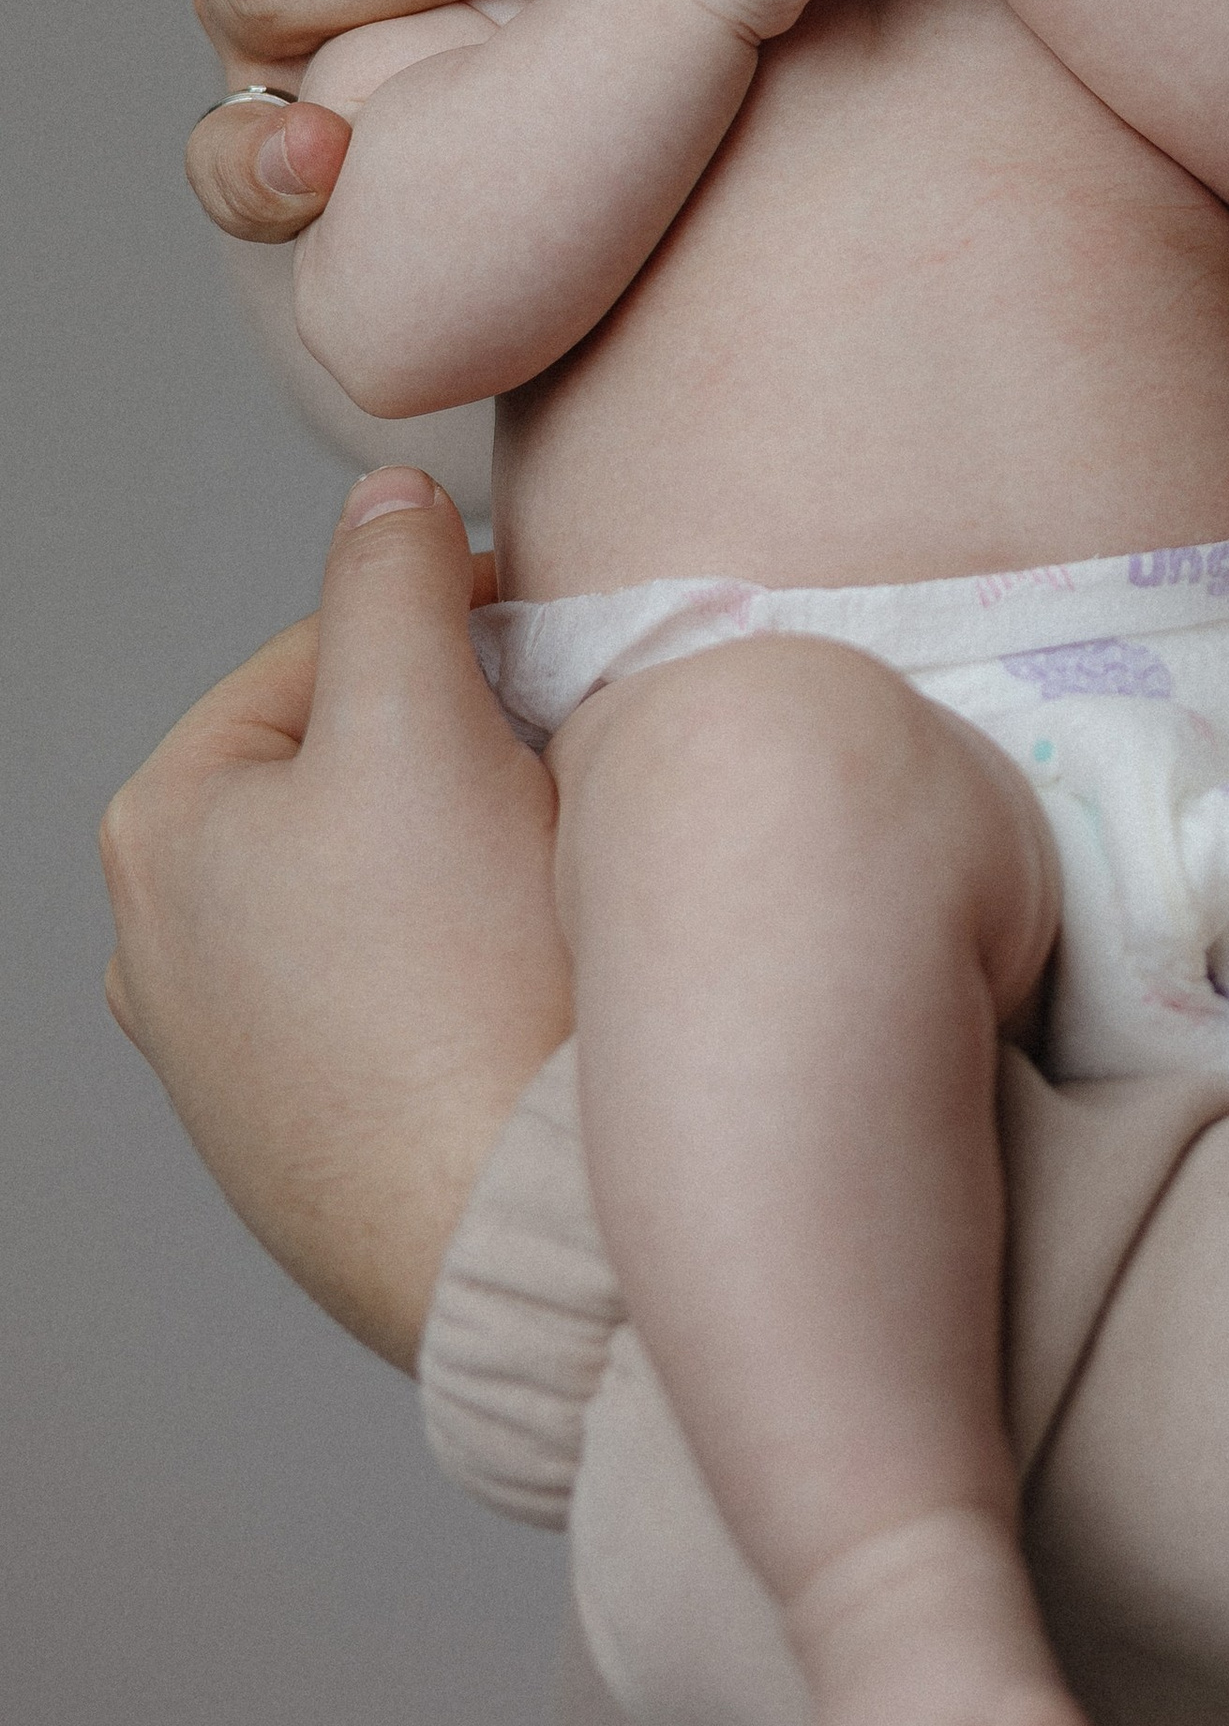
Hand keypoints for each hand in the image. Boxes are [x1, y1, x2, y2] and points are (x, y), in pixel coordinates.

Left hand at [99, 469, 572, 1370]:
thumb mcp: (423, 720)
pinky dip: (473, 969)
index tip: (564, 652)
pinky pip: (407, 1000)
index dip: (462, 625)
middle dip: (470, 748)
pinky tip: (537, 987)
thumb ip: (396, 577)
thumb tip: (389, 494)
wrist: (523, 1232)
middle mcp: (161, 954)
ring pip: (386, 884)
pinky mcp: (317, 1148)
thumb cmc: (462, 982)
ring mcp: (233, 1065)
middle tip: (572, 773)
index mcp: (160, 832)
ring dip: (477, 857)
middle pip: (356, 767)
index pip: (332, 646)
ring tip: (559, 884)